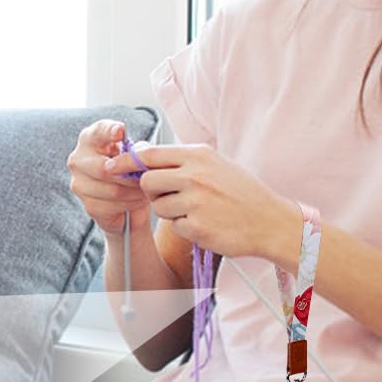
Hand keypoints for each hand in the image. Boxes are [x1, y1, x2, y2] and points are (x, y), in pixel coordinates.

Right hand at [67, 120, 151, 234]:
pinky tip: (138, 201)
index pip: (98, 132)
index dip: (109, 131)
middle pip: (104, 169)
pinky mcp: (87, 205)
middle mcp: (78, 159)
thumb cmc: (126, 165)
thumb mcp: (133, 152)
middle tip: (148, 179)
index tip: (120, 131)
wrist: (120, 192)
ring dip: (135, 193)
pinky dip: (130, 206)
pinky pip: (113, 208)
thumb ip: (137, 151)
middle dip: (131, 176)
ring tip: (147, 191)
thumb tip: (141, 158)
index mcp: (90, 138)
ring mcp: (79, 184)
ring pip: (112, 191)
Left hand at [103, 142, 288, 257]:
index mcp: (199, 155)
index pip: (151, 155)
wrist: (270, 221)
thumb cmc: (242, 192)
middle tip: (170, 196)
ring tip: (197, 210)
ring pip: (158, 207)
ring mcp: (195, 202)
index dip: (126, 161)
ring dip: (171, 211)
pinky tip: (207, 223)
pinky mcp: (196, 227)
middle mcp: (195, 175)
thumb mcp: (216, 164)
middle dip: (152, 191)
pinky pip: (174, 227)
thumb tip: (143, 153)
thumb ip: (182, 160)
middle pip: (147, 182)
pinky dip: (186, 228)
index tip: (110, 167)